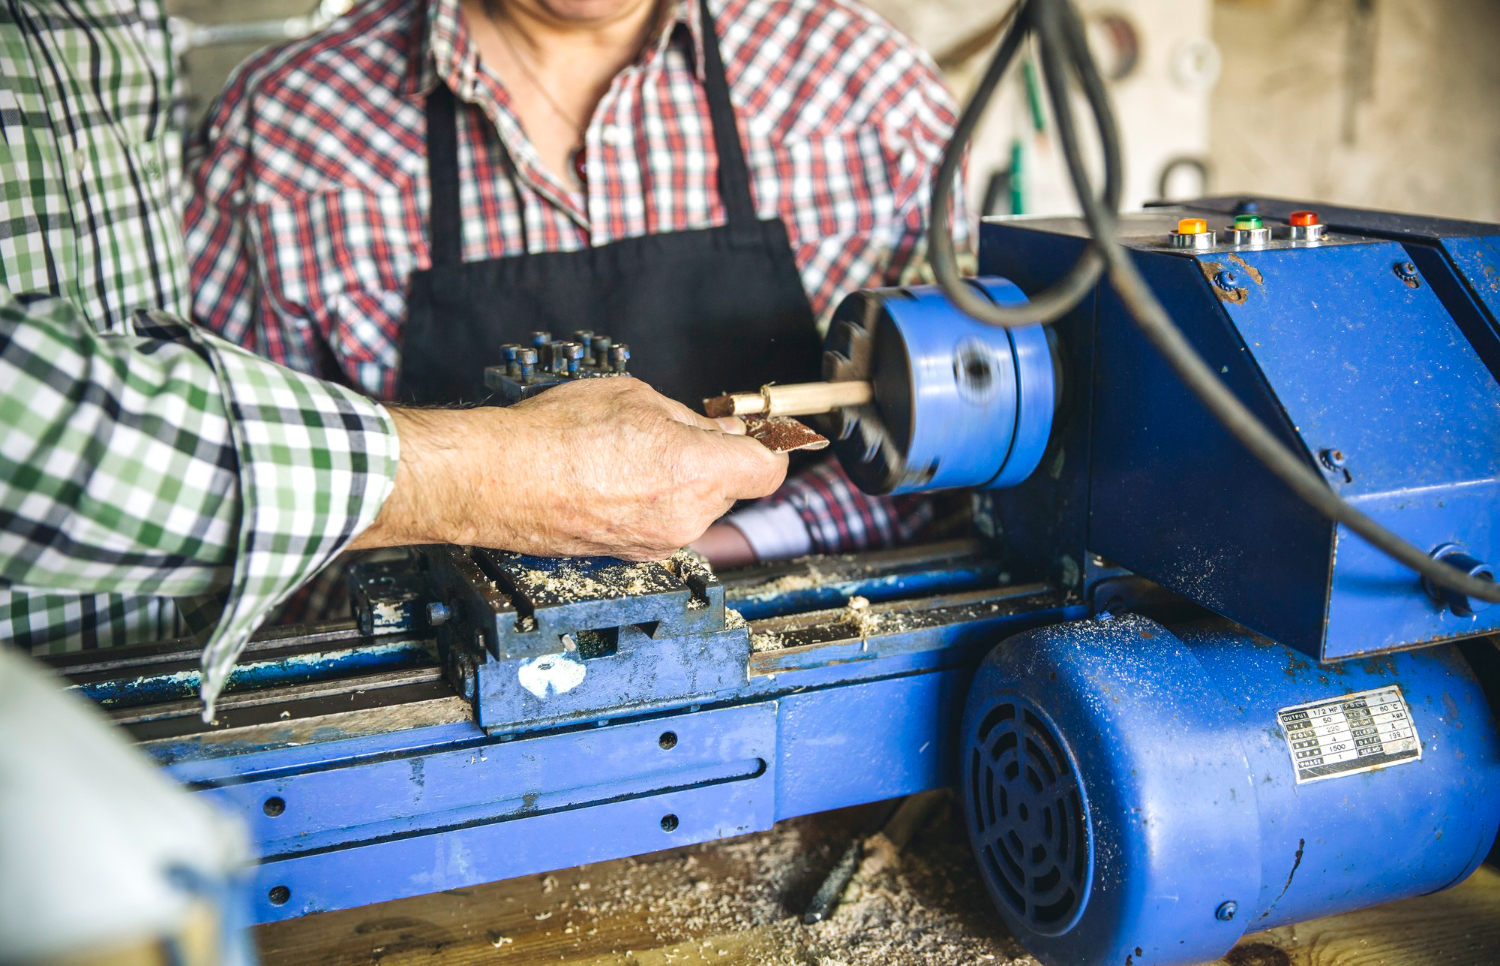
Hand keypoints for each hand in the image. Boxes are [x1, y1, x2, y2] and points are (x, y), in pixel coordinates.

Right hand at [350, 378, 787, 560]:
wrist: (496, 479)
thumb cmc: (555, 434)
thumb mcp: (637, 398)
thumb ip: (689, 420)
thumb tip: (717, 431)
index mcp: (695, 471)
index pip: (767, 470)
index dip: (769, 447)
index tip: (764, 435)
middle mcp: (684, 516)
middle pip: (730, 488)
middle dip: (715, 459)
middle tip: (680, 431)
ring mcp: (657, 542)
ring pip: (695, 508)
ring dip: (681, 482)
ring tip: (630, 454)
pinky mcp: (631, 555)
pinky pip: (662, 524)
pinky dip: (652, 502)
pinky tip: (613, 478)